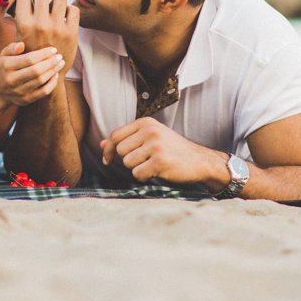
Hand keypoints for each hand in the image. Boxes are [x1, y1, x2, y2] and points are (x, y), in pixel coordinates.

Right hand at [0, 42, 65, 106]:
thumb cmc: (5, 67)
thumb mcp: (4, 55)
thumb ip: (12, 47)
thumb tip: (22, 45)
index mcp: (7, 66)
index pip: (29, 59)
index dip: (43, 54)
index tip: (54, 49)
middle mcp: (12, 80)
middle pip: (36, 71)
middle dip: (50, 63)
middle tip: (60, 56)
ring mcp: (19, 91)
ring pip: (40, 81)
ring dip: (53, 71)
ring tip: (60, 63)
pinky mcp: (26, 100)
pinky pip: (43, 92)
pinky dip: (52, 83)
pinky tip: (55, 75)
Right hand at [14, 0, 78, 72]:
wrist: (46, 73)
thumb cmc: (30, 51)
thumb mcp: (19, 34)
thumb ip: (19, 13)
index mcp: (24, 24)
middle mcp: (40, 25)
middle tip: (43, 3)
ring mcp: (57, 29)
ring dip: (57, 3)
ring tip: (54, 12)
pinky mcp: (71, 33)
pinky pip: (74, 10)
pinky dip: (70, 11)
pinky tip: (64, 19)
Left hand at [100, 117, 227, 185]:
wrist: (200, 160)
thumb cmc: (173, 149)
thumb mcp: (150, 138)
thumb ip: (126, 139)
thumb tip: (100, 144)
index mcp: (146, 122)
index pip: (115, 135)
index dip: (108, 149)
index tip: (107, 160)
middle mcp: (150, 131)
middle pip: (119, 150)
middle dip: (128, 159)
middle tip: (145, 160)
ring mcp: (155, 146)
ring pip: (128, 163)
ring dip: (137, 169)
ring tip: (153, 165)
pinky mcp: (160, 162)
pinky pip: (138, 174)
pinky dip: (144, 177)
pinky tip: (157, 172)